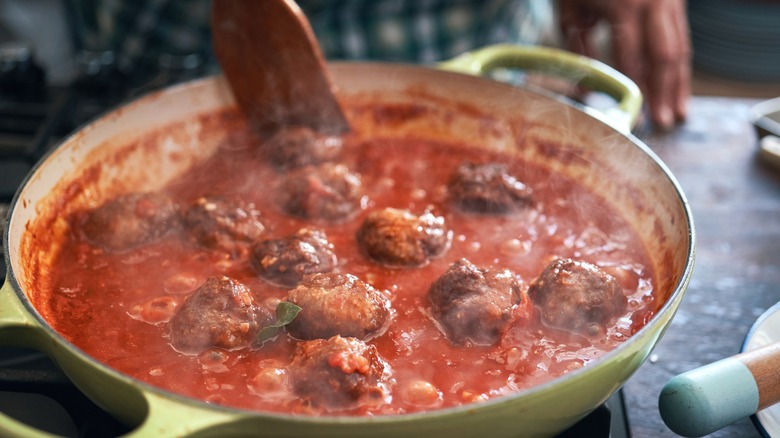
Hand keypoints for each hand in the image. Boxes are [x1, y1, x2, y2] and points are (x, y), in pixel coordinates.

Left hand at [559, 0, 690, 129]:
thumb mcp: (570, 10)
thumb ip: (578, 47)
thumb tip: (584, 89)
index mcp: (624, 6)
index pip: (632, 59)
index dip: (635, 91)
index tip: (634, 118)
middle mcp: (653, 2)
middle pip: (665, 56)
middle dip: (665, 92)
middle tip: (663, 123)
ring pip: (680, 47)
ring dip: (679, 83)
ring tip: (677, 113)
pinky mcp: (675, 0)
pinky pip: (680, 36)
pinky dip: (679, 64)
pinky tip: (677, 86)